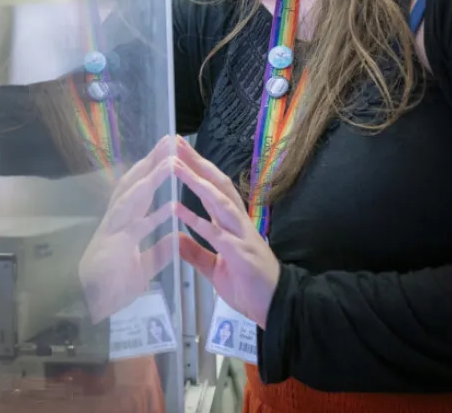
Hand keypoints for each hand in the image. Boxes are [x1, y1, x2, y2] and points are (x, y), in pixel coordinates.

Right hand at [78, 135, 178, 321]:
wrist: (93, 308)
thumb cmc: (114, 285)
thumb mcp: (144, 266)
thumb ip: (159, 250)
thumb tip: (175, 235)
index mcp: (124, 223)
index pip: (139, 189)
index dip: (153, 169)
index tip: (168, 150)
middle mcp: (117, 221)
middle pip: (134, 184)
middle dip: (151, 161)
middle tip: (169, 140)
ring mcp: (113, 232)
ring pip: (132, 199)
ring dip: (151, 180)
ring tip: (169, 162)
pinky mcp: (114, 249)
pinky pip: (135, 230)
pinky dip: (152, 218)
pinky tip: (169, 208)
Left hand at [172, 136, 280, 327]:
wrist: (276, 308)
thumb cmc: (249, 286)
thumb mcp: (215, 268)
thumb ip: (196, 252)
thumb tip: (175, 239)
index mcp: (231, 224)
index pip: (213, 188)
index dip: (196, 169)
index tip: (177, 150)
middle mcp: (237, 223)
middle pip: (217, 185)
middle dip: (196, 162)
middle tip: (176, 142)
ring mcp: (241, 236)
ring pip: (218, 201)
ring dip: (195, 182)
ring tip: (175, 165)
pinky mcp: (241, 253)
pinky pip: (217, 233)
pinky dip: (197, 220)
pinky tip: (178, 209)